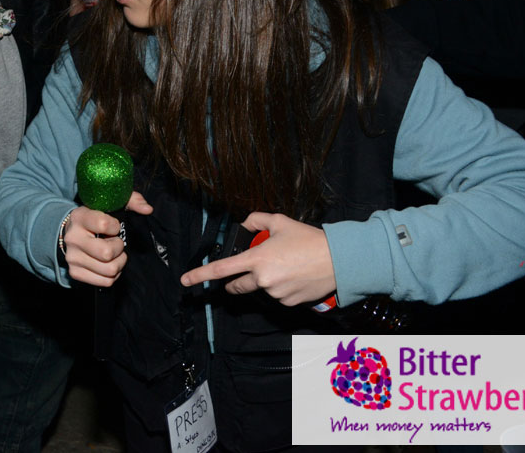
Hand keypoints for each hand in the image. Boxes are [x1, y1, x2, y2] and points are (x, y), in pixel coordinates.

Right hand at [62, 191, 153, 286]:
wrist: (70, 232)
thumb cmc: (94, 218)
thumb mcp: (110, 204)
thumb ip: (131, 200)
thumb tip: (147, 209)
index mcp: (80, 217)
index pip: (104, 224)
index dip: (115, 227)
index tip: (113, 226)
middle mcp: (73, 238)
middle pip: (107, 253)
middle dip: (118, 248)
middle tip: (115, 242)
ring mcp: (72, 257)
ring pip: (109, 270)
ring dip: (118, 263)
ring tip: (114, 254)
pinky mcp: (75, 273)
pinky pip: (105, 281)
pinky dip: (112, 275)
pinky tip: (108, 264)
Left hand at [178, 212, 335, 306]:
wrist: (338, 260)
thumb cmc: (309, 240)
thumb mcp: (280, 221)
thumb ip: (257, 220)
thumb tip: (245, 225)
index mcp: (257, 259)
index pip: (221, 269)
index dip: (200, 275)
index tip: (186, 280)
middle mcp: (263, 279)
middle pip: (237, 286)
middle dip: (235, 282)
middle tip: (246, 272)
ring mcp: (275, 294)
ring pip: (261, 289)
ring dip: (266, 281)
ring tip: (287, 266)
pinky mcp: (288, 303)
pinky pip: (277, 296)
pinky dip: (281, 288)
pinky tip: (295, 276)